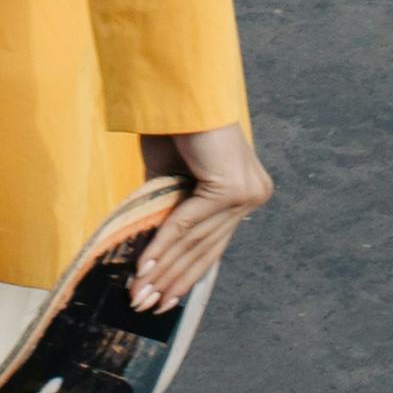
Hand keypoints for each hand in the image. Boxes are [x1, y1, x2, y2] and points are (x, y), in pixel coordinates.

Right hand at [131, 124, 270, 310]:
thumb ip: (169, 206)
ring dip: (163, 271)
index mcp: (245, 193)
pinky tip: (145, 267)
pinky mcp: (232, 189)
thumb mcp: (169, 173)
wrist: (177, 87)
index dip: (186, 273)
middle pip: (206, 249)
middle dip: (172, 281)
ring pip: (196, 241)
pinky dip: (162, 246)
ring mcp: (247, 194)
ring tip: (139, 293)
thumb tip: (152, 247)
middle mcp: (253, 197)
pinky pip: (187, 224)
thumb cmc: (171, 122)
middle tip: (144, 305)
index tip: (163, 299)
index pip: (214, 243)